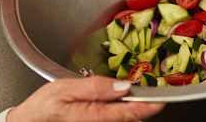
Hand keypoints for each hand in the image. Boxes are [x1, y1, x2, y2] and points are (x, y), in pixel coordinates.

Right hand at [8, 76, 163, 121]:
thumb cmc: (42, 108)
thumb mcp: (64, 89)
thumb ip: (95, 87)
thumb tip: (123, 86)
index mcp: (93, 116)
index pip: (129, 112)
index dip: (149, 105)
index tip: (163, 97)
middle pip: (130, 116)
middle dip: (143, 104)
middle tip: (155, 89)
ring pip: (123, 119)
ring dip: (133, 107)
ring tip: (141, 92)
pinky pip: (113, 119)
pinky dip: (122, 111)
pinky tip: (121, 99)